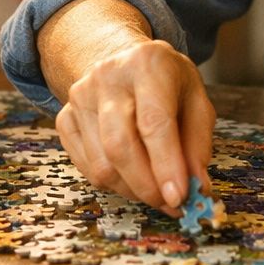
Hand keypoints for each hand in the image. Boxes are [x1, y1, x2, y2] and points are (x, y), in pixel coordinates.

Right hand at [54, 39, 213, 213]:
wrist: (124, 60)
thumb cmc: (166, 84)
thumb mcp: (196, 101)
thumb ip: (198, 145)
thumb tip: (197, 189)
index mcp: (148, 65)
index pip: (154, 122)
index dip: (166, 165)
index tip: (179, 197)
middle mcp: (108, 77)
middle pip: (120, 146)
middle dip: (147, 186)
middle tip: (170, 204)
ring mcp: (80, 98)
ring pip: (102, 164)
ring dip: (132, 190)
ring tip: (156, 191)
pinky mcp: (65, 119)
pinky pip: (86, 167)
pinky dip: (113, 183)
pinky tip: (132, 176)